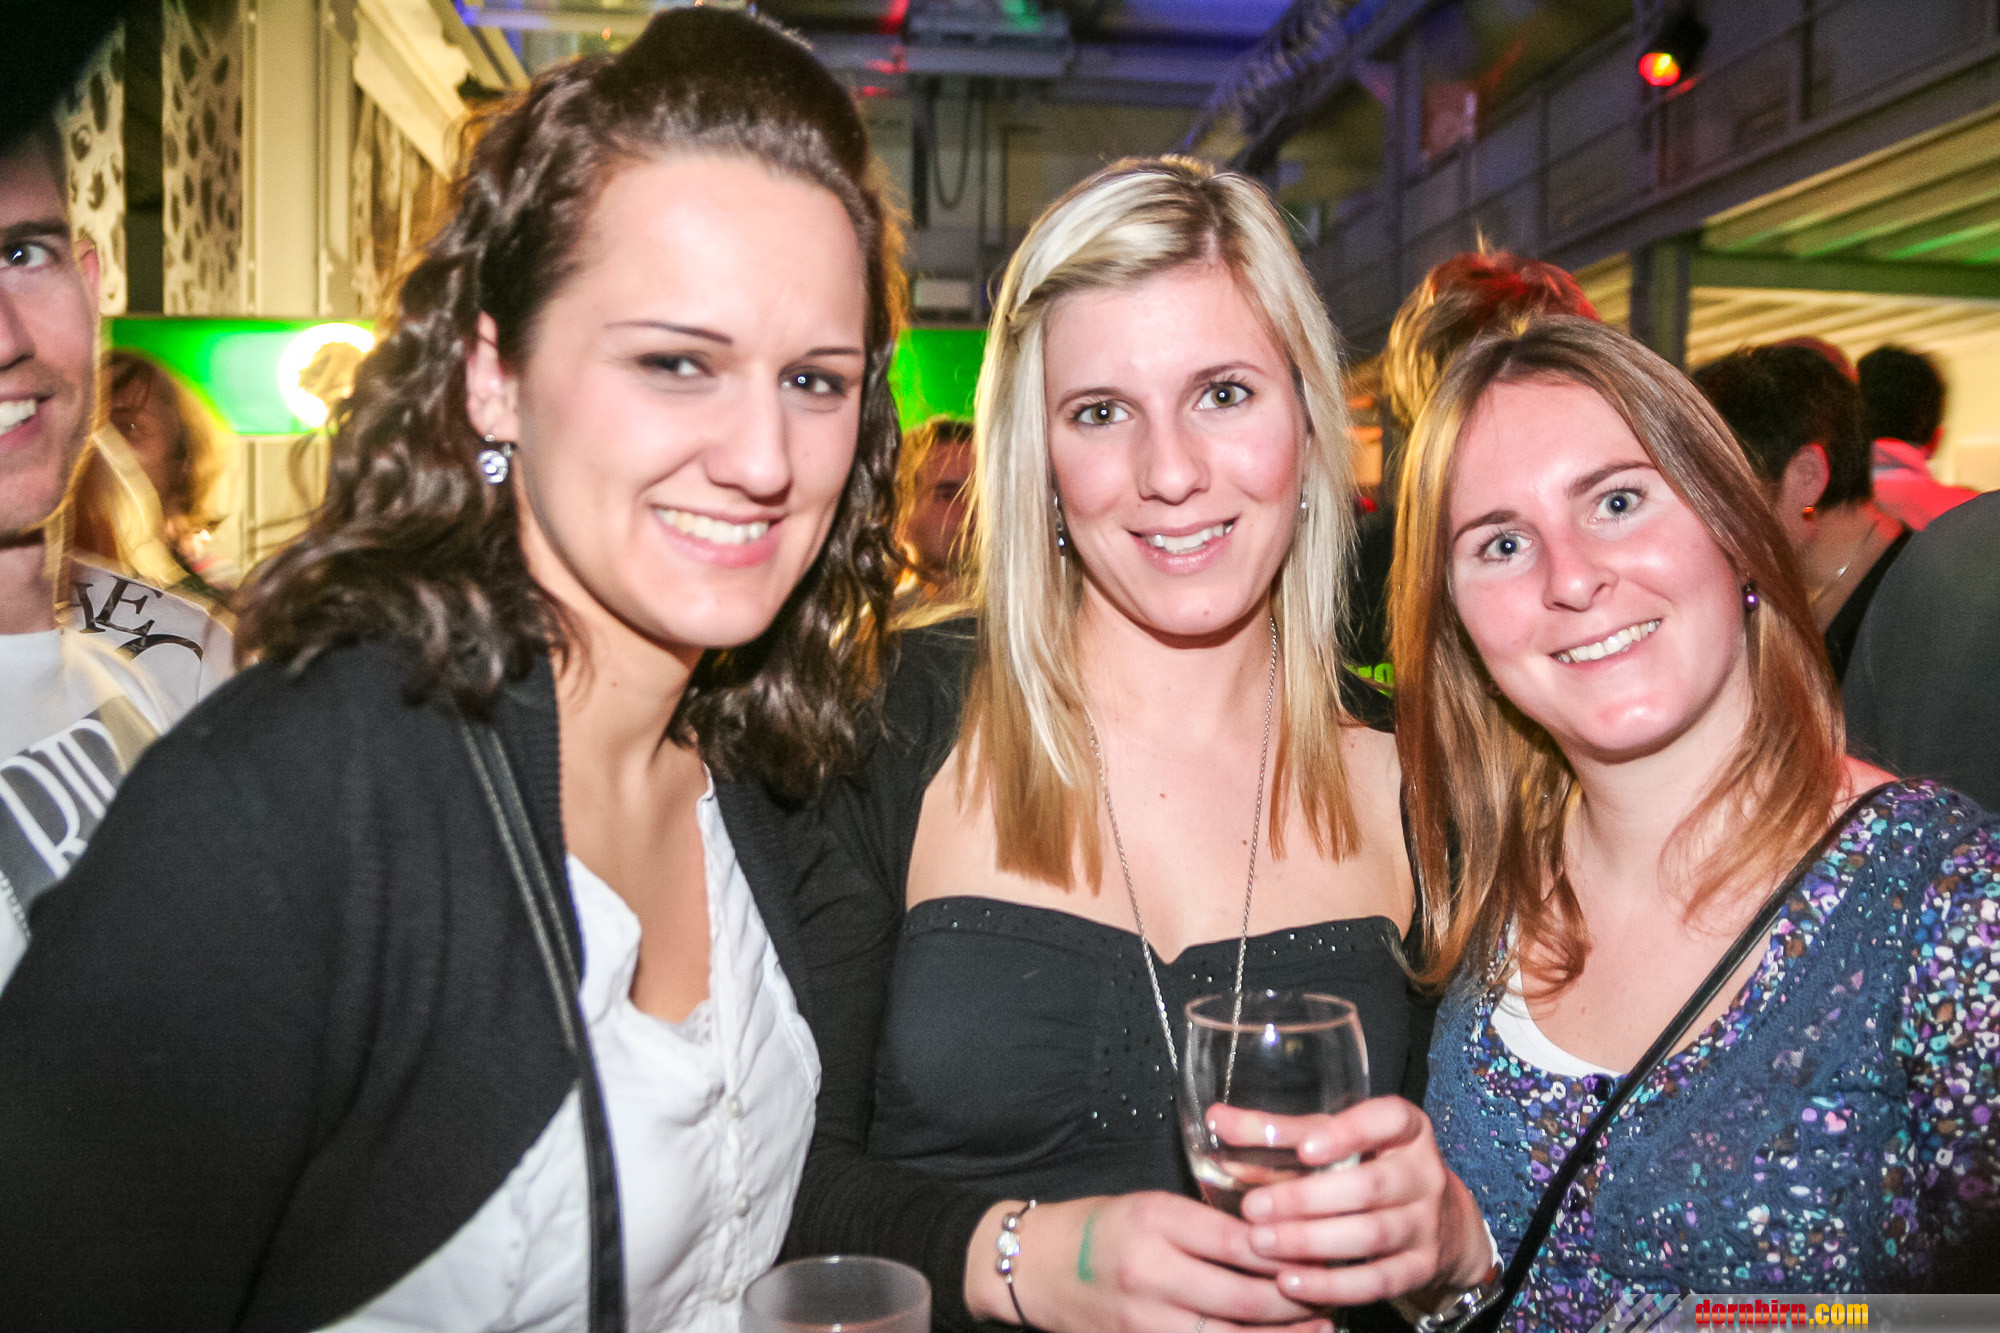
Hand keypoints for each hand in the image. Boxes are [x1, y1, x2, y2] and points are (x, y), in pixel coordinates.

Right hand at [965, 1193, 1334, 1332]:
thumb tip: (1277, 1236)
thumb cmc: (1098, 1227)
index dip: (1289, 1252)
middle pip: (1243, 1296)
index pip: (1240, 1241)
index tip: (1325, 1250)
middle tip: (1335, 1293)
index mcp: (1157, 1219)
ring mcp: (1144, 1319)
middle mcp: (1151, 1271)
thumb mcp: (1151, 1205)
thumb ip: (1207, 1222)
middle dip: (1298, 1300)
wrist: (1033, 1266)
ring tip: (1322, 1326)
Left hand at [1211, 1097, 1492, 1308]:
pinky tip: (1290, 1282)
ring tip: (1261, 1243)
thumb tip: (1217, 1118)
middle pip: (1369, 1186)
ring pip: (1372, 1234)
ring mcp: (1427, 1224)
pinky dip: (1331, 1285)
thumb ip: (1279, 1130)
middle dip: (1306, 1199)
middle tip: (1253, 1208)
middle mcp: (1423, 1174)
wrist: (1443, 1225)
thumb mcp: (1334, 1140)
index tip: (1304, 1149)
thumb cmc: (1369, 1167)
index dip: (1349, 1133)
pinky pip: (1377, 1281)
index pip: (1389, 1118)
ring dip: (1311, 1242)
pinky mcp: (1421, 1268)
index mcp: (1406, 1129)